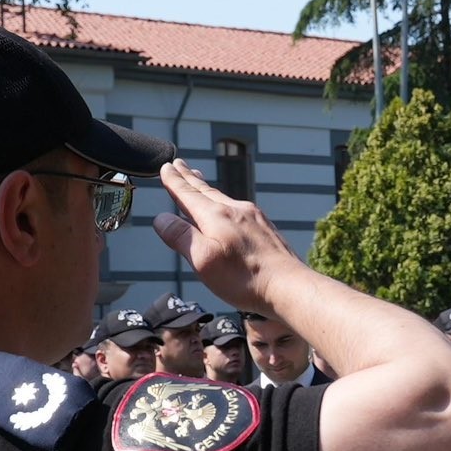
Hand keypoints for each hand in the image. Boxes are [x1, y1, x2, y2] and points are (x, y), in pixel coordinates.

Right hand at [151, 160, 304, 317]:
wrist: (289, 286)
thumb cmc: (244, 278)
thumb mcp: (203, 260)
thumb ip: (181, 237)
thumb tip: (160, 218)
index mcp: (216, 216)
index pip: (188, 194)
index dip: (174, 181)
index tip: (165, 167)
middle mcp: (236, 210)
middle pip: (206, 191)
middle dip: (189, 178)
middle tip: (179, 165)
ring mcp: (254, 218)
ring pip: (224, 198)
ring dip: (207, 189)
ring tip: (199, 180)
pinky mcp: (266, 229)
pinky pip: (239, 209)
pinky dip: (225, 203)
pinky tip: (229, 208)